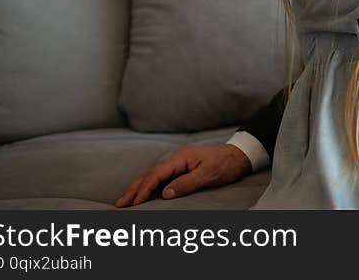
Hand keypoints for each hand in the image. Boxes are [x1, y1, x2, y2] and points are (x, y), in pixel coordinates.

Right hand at [114, 143, 251, 206]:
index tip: (134, 203)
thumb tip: (165, 194)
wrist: (238, 155)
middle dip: (134, 189)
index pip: (156, 174)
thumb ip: (187, 183)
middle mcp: (176, 158)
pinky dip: (149, 185)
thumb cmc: (225, 163)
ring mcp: (178, 162)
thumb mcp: (208, 174)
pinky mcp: (181, 167)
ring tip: (126, 200)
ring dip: (139, 187)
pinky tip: (143, 193)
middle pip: (150, 174)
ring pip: (153, 175)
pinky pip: (161, 177)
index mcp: (180, 157)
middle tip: (120, 204)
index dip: (143, 189)